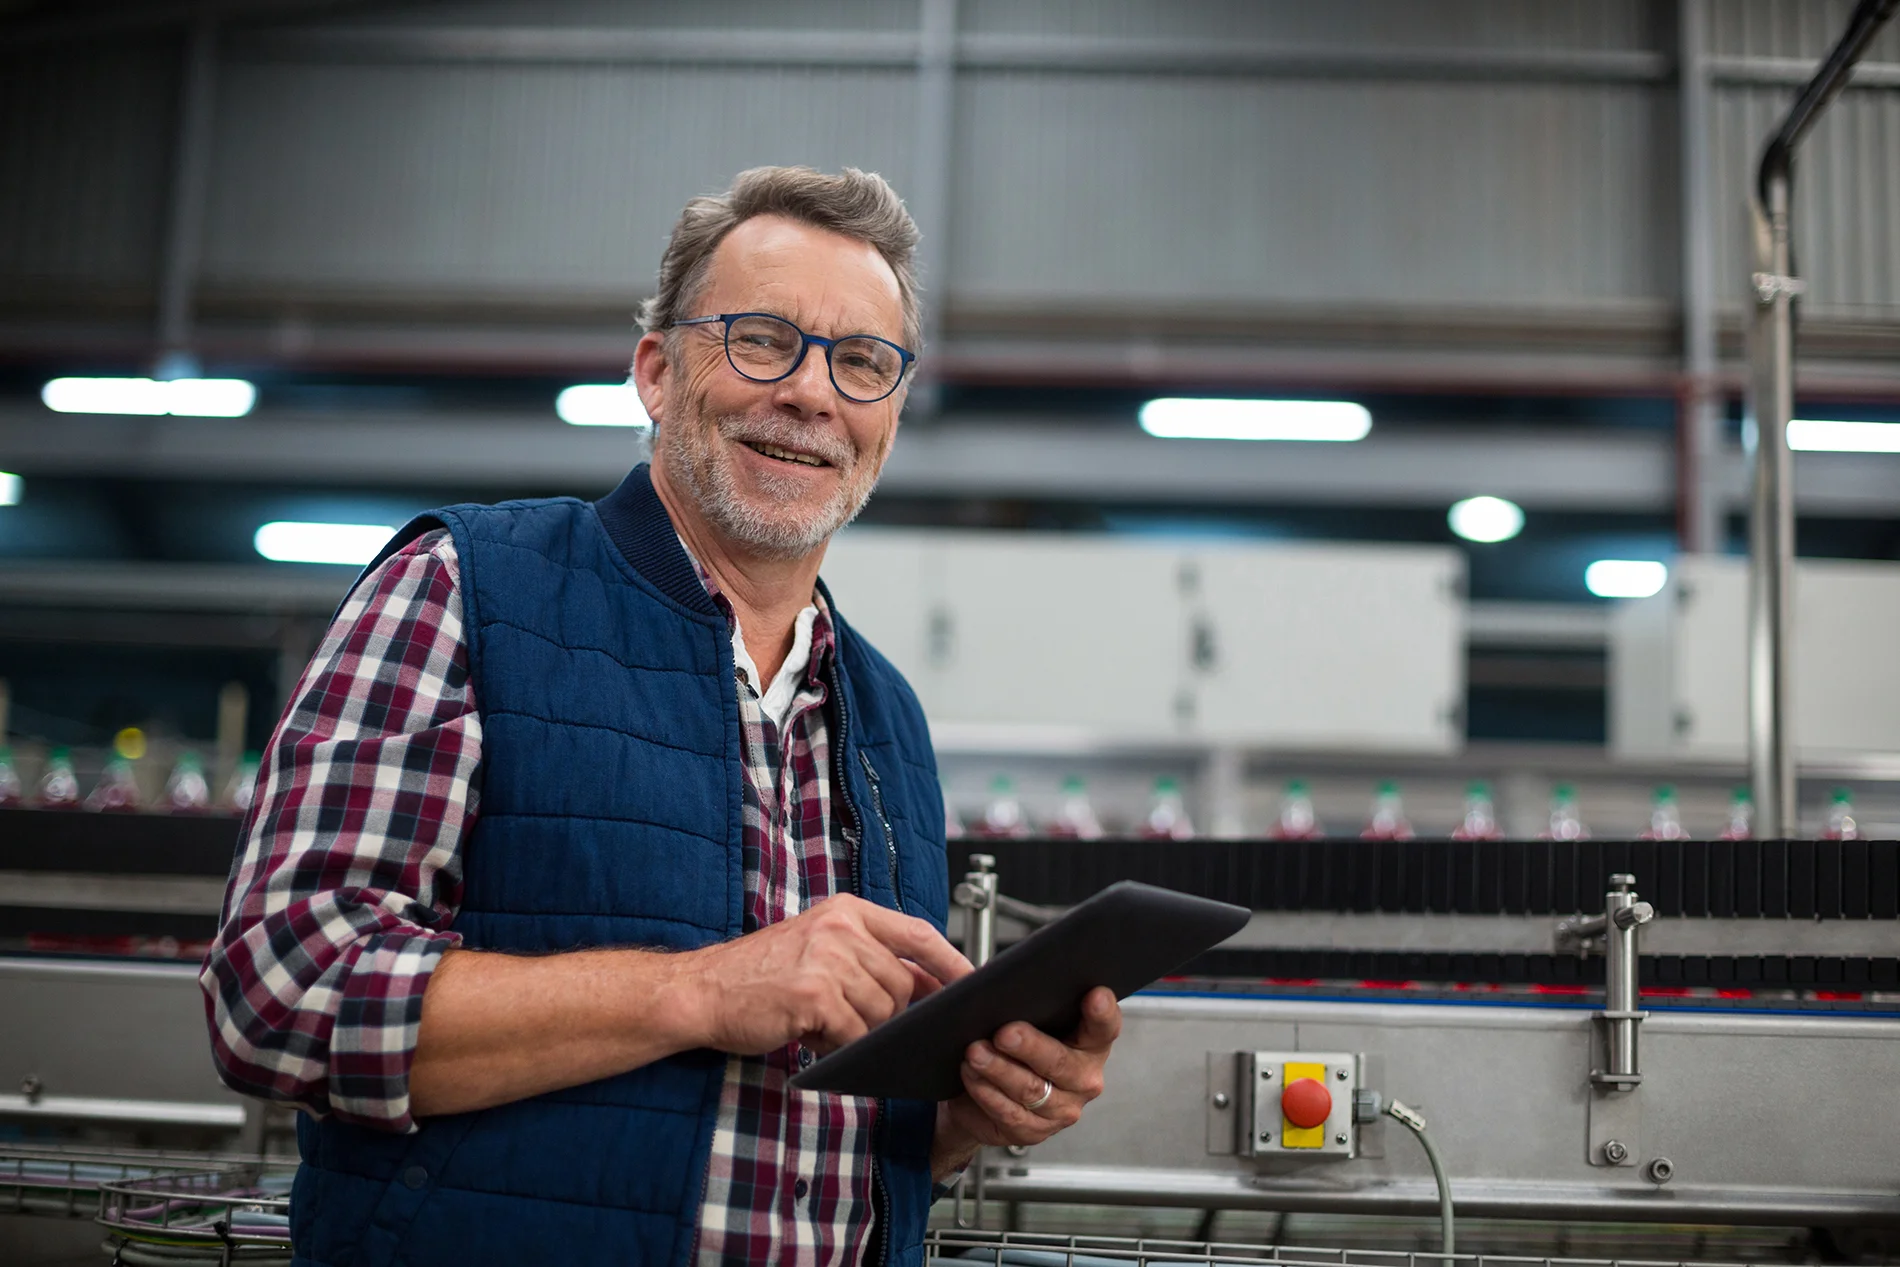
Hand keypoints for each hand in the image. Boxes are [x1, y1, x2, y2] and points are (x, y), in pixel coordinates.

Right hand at [682, 894, 971, 1055]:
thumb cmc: (759, 976)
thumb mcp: (820, 950)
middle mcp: (842, 928)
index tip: (973, 984)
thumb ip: (872, 959)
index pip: (919, 934)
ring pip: (881, 1013)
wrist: (702, 991)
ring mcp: (828, 959)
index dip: (952, 962)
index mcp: (847, 911)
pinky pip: (854, 1033)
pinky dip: (838, 1044)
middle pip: (902, 984)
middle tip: (846, 1018)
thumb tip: (930, 987)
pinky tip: (810, 1033)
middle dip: (886, 1013)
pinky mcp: (815, 993)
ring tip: (820, 1022)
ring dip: (857, 1030)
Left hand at [934, 987, 1120, 1173]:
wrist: (982, 1097)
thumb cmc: (1008, 1046)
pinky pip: (1010, 1112)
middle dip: (1030, 1046)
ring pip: (1031, 1089)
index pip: (1104, 1027)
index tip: (1094, 995)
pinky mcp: (1035, 1131)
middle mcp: (1084, 1078)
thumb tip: (967, 968)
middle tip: (1005, 1033)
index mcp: (1090, 1043)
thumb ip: (1003, 991)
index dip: (1102, 1012)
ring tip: (975, 1052)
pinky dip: (987, 1092)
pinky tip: (972, 1075)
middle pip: (1061, 1061)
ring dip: (999, 1069)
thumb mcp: (1012, 1015)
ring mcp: (1062, 1108)